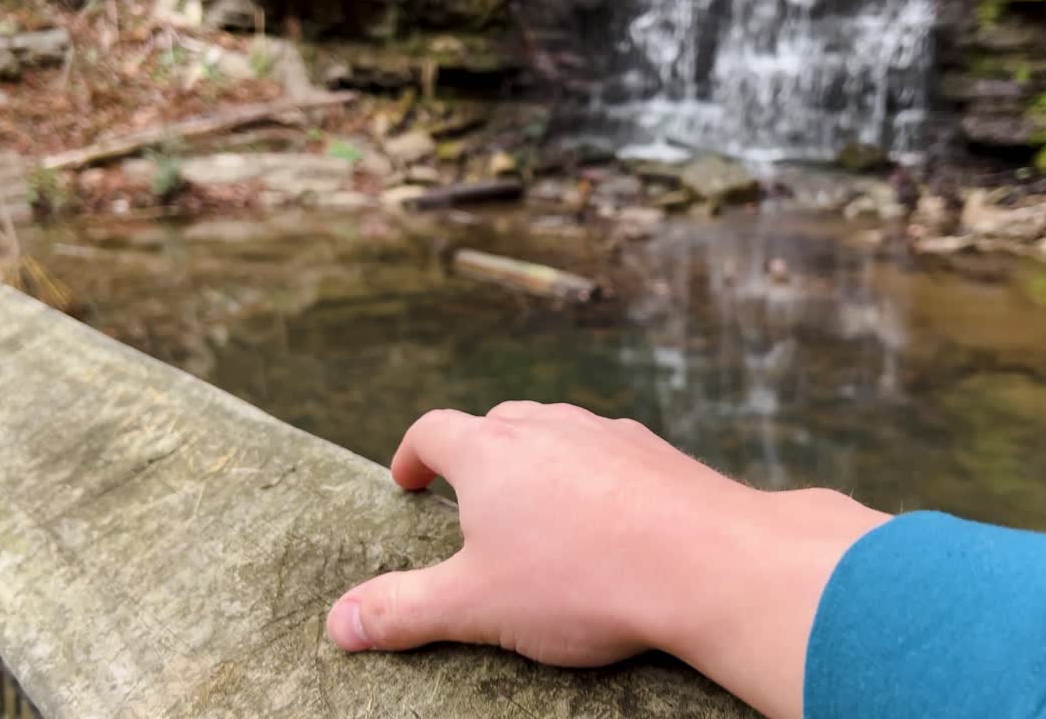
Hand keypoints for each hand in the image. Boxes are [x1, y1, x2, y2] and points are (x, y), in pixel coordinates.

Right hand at [327, 402, 889, 718]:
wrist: (708, 561)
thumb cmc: (581, 580)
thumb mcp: (475, 607)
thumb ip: (402, 611)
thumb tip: (337, 622)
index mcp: (490, 452)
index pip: (433, 431)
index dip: (412, 455)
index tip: (407, 482)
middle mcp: (546, 425)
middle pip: (496, 423)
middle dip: (476, 456)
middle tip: (470, 498)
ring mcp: (606, 433)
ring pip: (557, 432)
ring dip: (539, 461)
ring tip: (538, 508)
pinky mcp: (657, 452)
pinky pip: (611, 455)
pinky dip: (595, 477)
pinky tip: (608, 518)